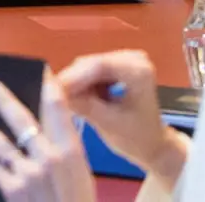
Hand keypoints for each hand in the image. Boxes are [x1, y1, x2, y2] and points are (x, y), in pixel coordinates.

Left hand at [0, 72, 95, 201]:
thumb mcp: (81, 175)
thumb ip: (63, 151)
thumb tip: (42, 130)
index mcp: (71, 152)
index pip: (58, 110)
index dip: (48, 87)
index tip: (40, 70)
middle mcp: (48, 157)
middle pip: (21, 119)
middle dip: (3, 99)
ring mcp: (27, 172)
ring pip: (1, 144)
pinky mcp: (11, 188)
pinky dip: (2, 171)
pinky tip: (10, 178)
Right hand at [57, 50, 188, 184]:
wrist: (153, 145)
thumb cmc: (137, 138)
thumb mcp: (109, 124)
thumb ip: (83, 105)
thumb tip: (53, 94)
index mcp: (139, 71)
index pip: (98, 66)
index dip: (72, 77)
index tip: (51, 91)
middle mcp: (133, 59)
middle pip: (90, 64)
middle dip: (71, 82)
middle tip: (51, 99)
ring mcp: (125, 61)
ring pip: (86, 68)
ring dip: (75, 85)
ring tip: (65, 102)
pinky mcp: (116, 66)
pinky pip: (89, 72)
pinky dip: (82, 86)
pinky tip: (79, 100)